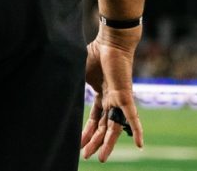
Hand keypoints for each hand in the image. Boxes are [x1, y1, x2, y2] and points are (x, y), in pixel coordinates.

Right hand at [81, 31, 144, 160]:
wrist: (111, 40)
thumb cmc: (96, 51)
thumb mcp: (79, 71)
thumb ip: (72, 84)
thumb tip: (56, 88)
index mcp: (101, 93)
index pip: (95, 118)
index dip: (87, 131)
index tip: (79, 143)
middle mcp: (111, 99)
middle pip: (104, 126)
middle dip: (94, 141)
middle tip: (87, 156)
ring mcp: (119, 99)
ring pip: (115, 126)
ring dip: (108, 142)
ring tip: (100, 157)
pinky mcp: (125, 95)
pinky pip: (131, 116)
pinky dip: (136, 130)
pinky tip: (140, 144)